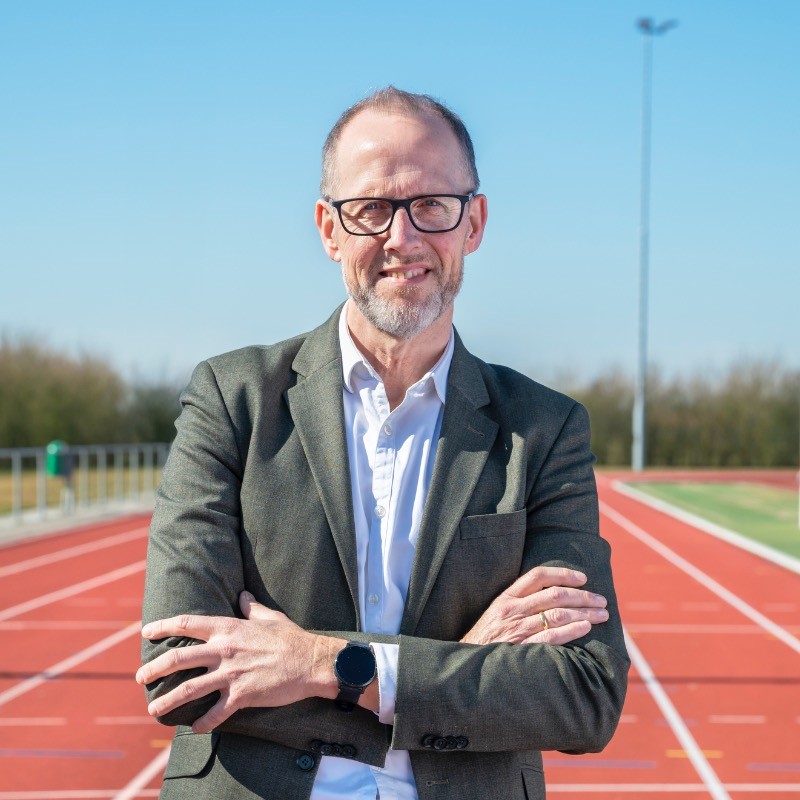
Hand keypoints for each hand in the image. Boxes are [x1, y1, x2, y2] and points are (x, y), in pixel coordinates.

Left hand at [136, 592, 338, 732]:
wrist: (311, 662)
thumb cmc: (291, 637)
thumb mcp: (269, 617)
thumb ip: (251, 607)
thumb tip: (242, 595)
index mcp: (229, 628)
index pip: (188, 624)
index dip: (164, 626)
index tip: (146, 632)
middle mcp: (224, 650)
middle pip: (179, 658)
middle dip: (154, 668)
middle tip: (140, 677)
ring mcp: (231, 674)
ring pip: (189, 689)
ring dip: (167, 701)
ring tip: (153, 709)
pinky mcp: (241, 696)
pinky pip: (215, 713)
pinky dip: (203, 723)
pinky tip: (194, 729)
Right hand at [460, 567, 607, 645]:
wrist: (466, 665)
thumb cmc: (485, 640)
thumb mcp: (496, 614)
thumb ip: (519, 604)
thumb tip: (552, 597)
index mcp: (506, 598)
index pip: (537, 576)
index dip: (563, 574)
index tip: (583, 578)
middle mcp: (512, 610)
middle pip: (554, 595)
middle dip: (582, 596)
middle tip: (601, 599)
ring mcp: (517, 629)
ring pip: (557, 614)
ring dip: (584, 613)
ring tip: (601, 614)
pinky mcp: (521, 649)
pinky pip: (551, 637)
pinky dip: (571, 631)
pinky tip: (586, 628)